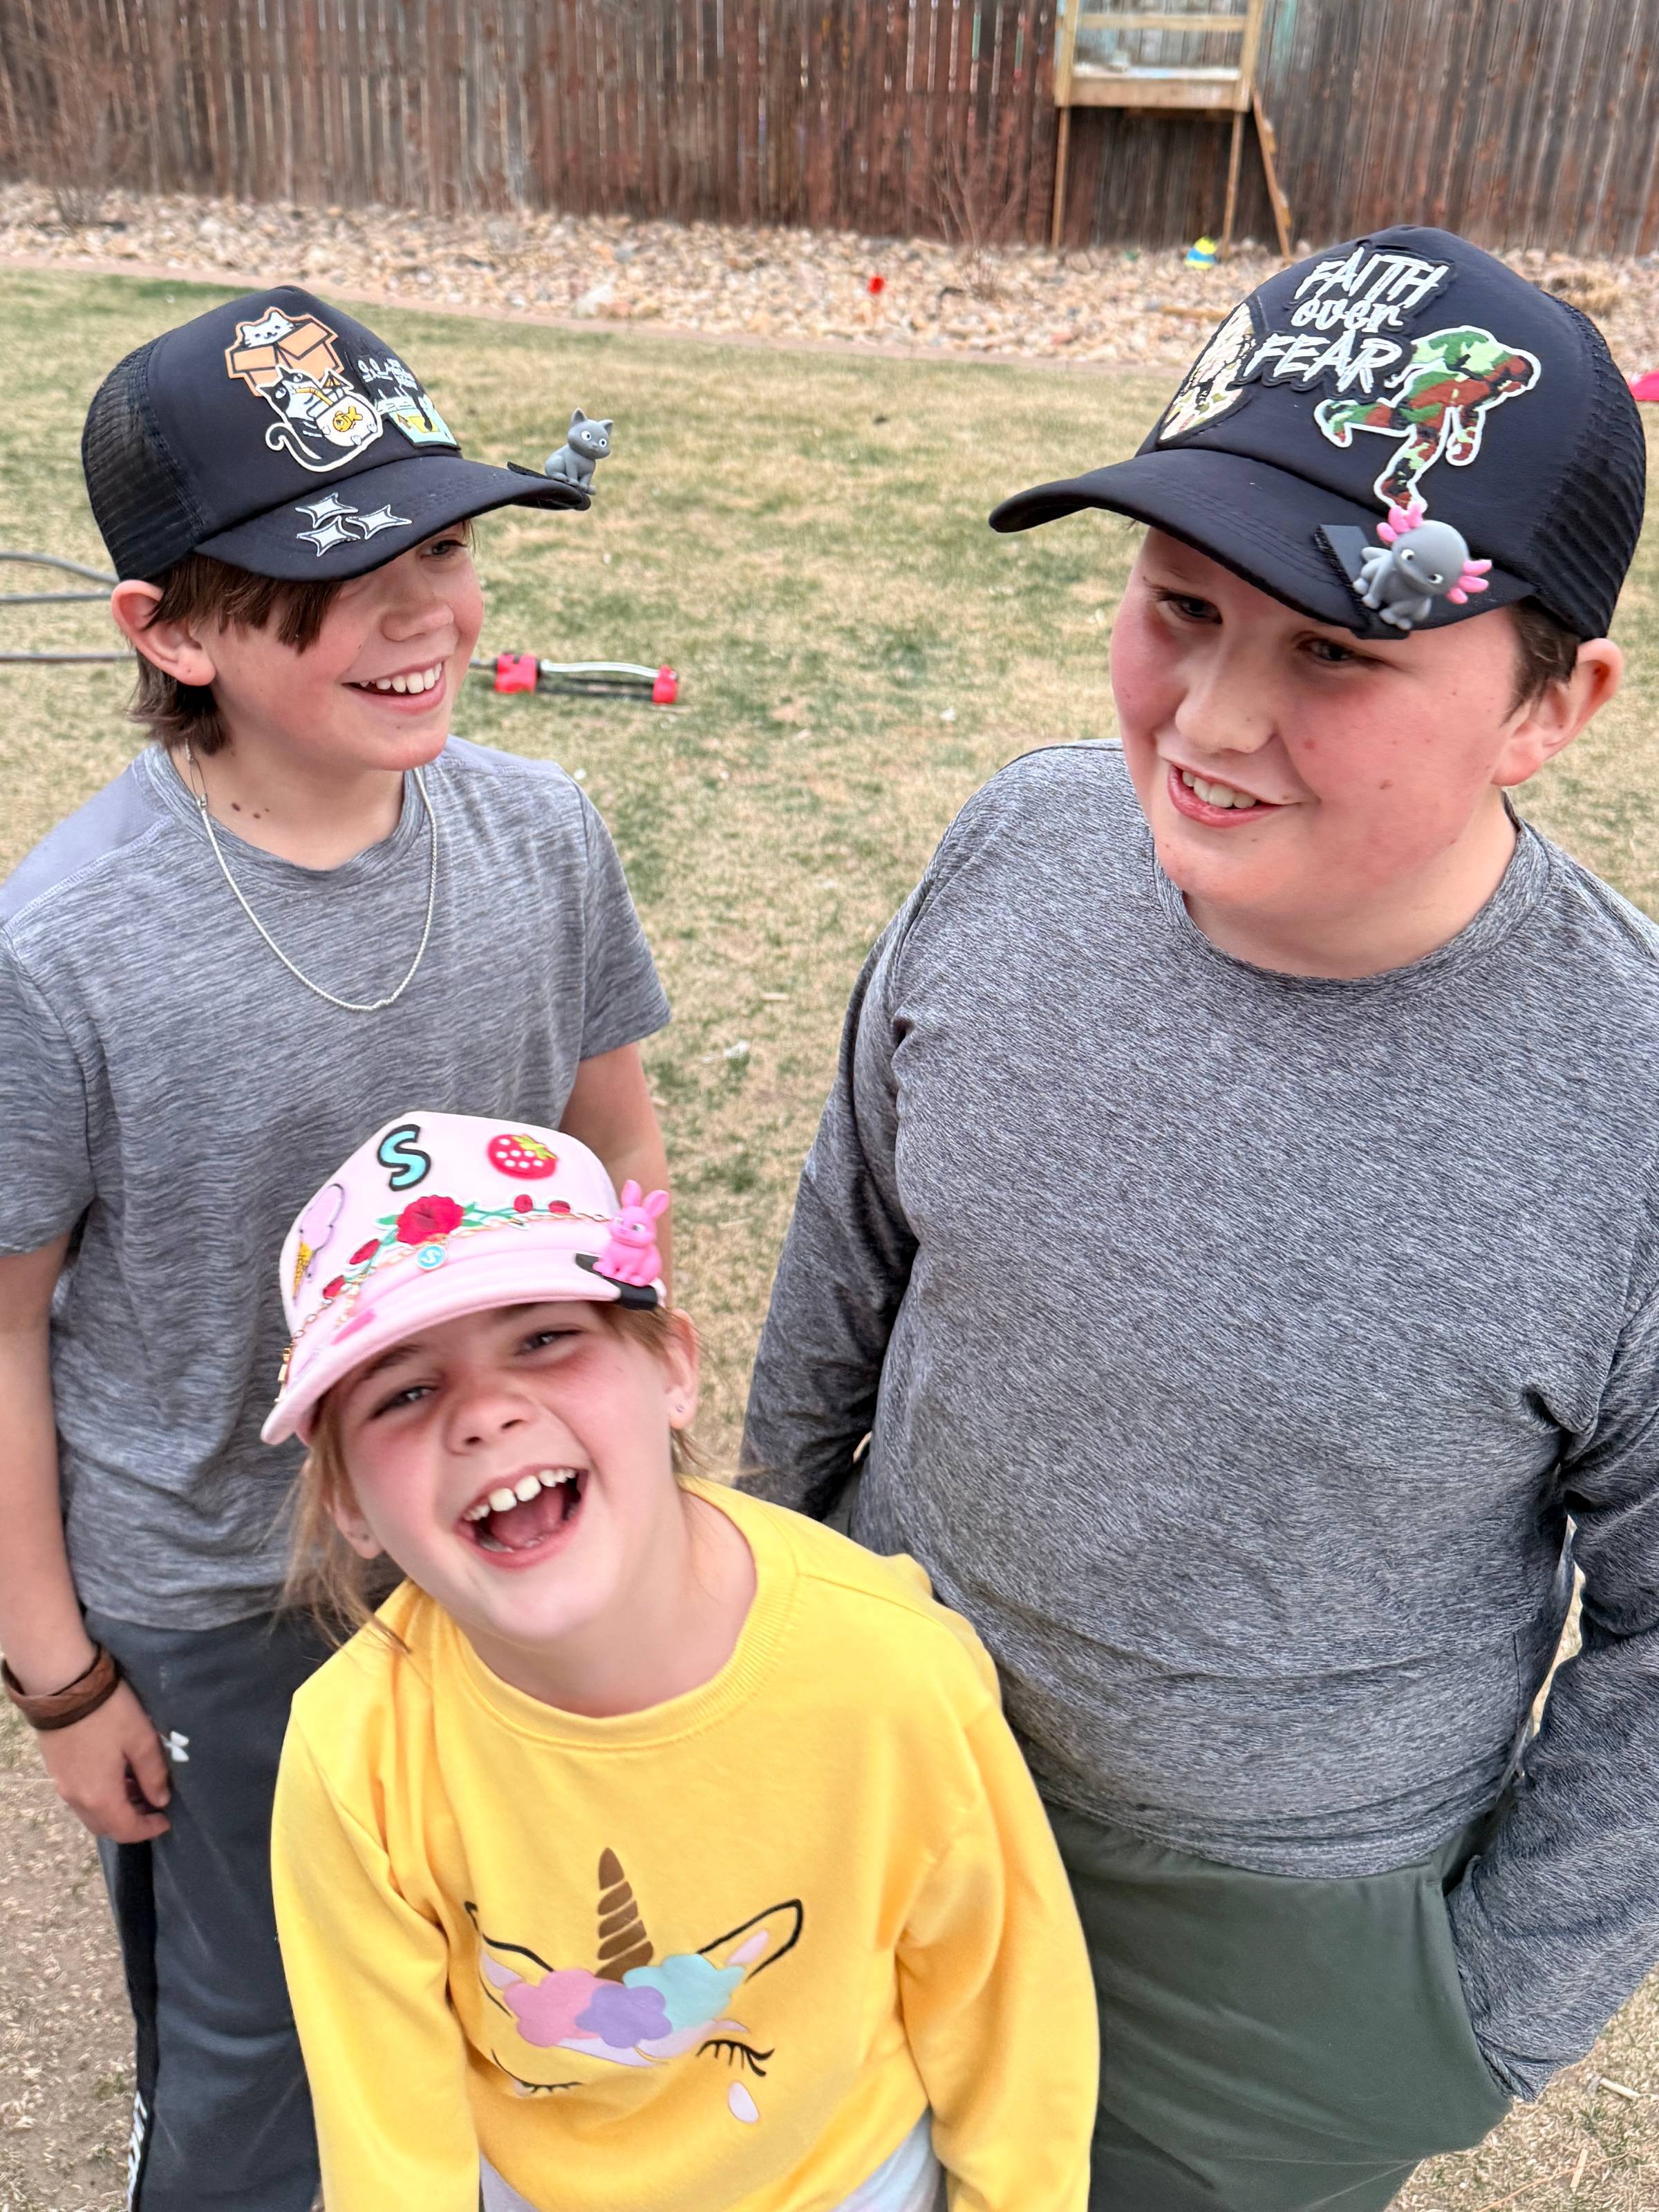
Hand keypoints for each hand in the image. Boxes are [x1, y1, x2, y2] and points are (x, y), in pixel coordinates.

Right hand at [37, 1679, 171, 1842]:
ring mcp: (62, 1785)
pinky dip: (101, 1796)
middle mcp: (76, 1798)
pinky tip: (117, 1775)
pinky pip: (80, 1797)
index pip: (125, 1830)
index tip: (166, 1821)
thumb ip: (153, 1774)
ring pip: (91, 1813)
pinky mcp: (56, 1770)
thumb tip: (160, 1800)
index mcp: (100, 1796)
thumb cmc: (109, 1712)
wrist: (63, 1686)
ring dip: (116, 1809)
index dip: (147, 1830)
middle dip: (131, 1823)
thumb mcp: (141, 1739)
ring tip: (139, 1787)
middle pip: (105, 1826)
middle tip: (153, 1806)